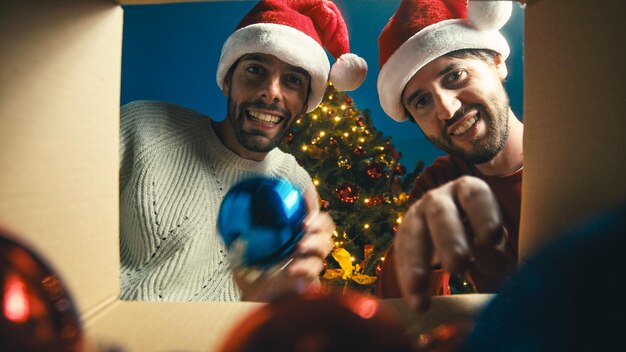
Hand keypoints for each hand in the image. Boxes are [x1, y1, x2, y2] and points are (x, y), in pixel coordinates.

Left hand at [237, 187, 333, 300]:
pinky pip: (314, 271)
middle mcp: (304, 246)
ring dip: (315, 243)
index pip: (308, 213)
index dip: (311, 201)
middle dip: (319, 222)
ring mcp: (308, 262)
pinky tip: (292, 269)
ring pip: (325, 247)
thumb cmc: (250, 279)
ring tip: (299, 246)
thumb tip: (232, 233)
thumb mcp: (239, 258)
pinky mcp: (309, 281)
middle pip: (326, 228)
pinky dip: (305, 267)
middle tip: (304, 225)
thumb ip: (237, 247)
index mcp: (291, 234)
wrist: (254, 303)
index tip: (304, 195)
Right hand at [394, 176, 512, 311]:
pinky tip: (416, 301)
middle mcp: (439, 198)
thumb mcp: (491, 238)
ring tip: (420, 287)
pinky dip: (407, 280)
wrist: (446, 229)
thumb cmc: (478, 233)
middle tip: (457, 265)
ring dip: (417, 261)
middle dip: (448, 238)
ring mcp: (417, 215)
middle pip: (441, 213)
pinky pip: (401, 256)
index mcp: (467, 190)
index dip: (483, 215)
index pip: (475, 196)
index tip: (491, 238)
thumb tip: (494, 262)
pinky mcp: (403, 236)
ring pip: (414, 234)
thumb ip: (495, 250)